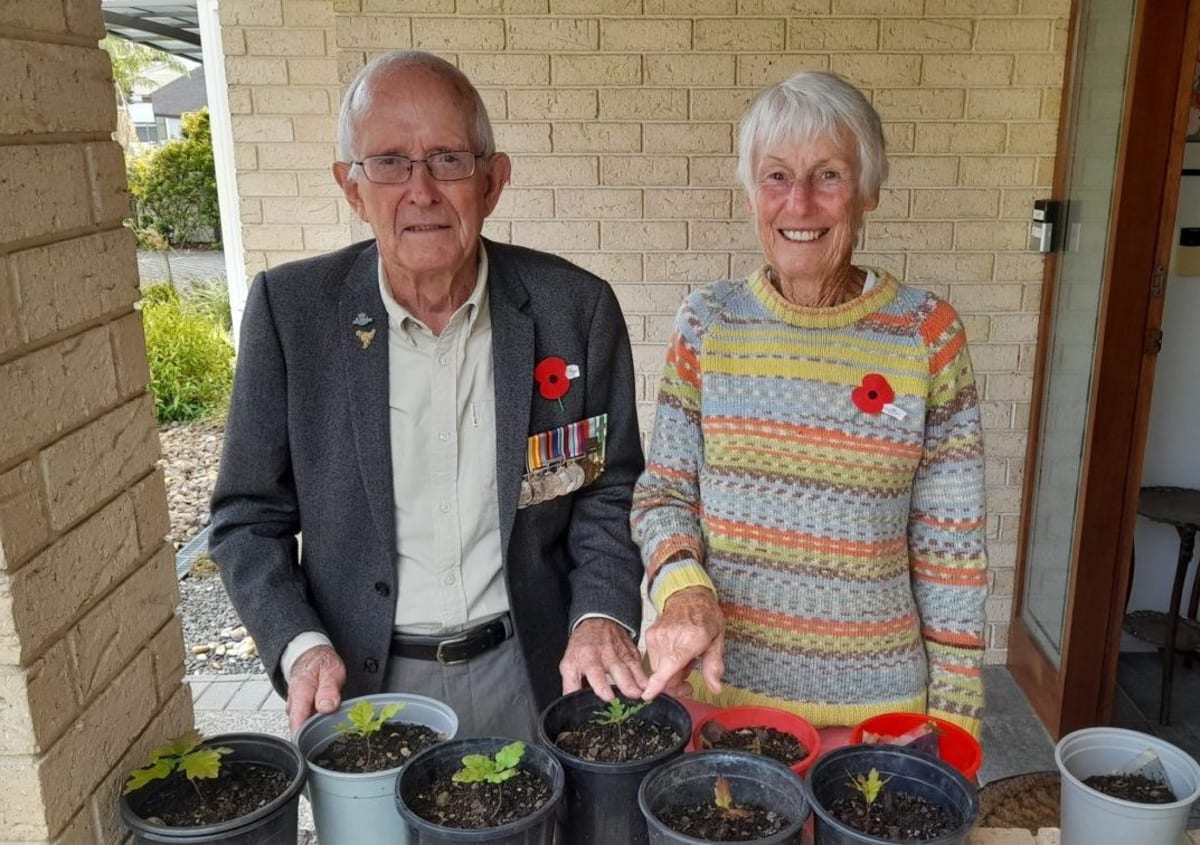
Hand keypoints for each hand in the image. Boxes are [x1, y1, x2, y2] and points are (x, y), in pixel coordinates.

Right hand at [286, 644, 346, 732]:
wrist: (311, 656)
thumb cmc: (321, 663)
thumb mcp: (330, 671)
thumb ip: (329, 689)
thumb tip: (326, 707)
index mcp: (300, 694)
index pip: (297, 723)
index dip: (305, 739)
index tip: (317, 746)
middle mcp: (293, 704)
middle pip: (301, 729)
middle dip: (316, 736)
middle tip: (336, 735)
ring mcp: (295, 709)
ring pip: (305, 727)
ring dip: (318, 730)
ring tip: (334, 726)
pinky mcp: (300, 712)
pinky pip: (308, 723)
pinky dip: (318, 724)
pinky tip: (329, 721)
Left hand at [560, 618, 648, 701]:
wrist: (597, 621)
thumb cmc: (583, 645)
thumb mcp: (569, 662)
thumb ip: (570, 684)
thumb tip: (570, 702)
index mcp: (588, 658)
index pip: (595, 672)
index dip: (601, 685)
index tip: (608, 697)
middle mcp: (606, 654)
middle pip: (618, 669)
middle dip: (627, 682)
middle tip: (634, 695)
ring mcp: (621, 652)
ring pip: (631, 666)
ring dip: (639, 679)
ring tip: (646, 692)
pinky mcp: (631, 651)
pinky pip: (639, 663)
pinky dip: (644, 674)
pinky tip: (648, 684)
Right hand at [641, 586, 724, 700]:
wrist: (688, 596)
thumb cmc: (705, 617)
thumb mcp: (718, 641)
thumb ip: (714, 665)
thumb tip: (715, 688)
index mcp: (690, 639)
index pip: (669, 665)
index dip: (657, 683)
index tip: (648, 695)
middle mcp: (669, 638)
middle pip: (664, 675)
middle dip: (676, 684)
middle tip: (689, 682)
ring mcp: (656, 636)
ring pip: (658, 670)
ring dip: (670, 674)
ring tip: (684, 662)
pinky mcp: (649, 637)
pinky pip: (653, 661)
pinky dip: (664, 664)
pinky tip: (675, 655)